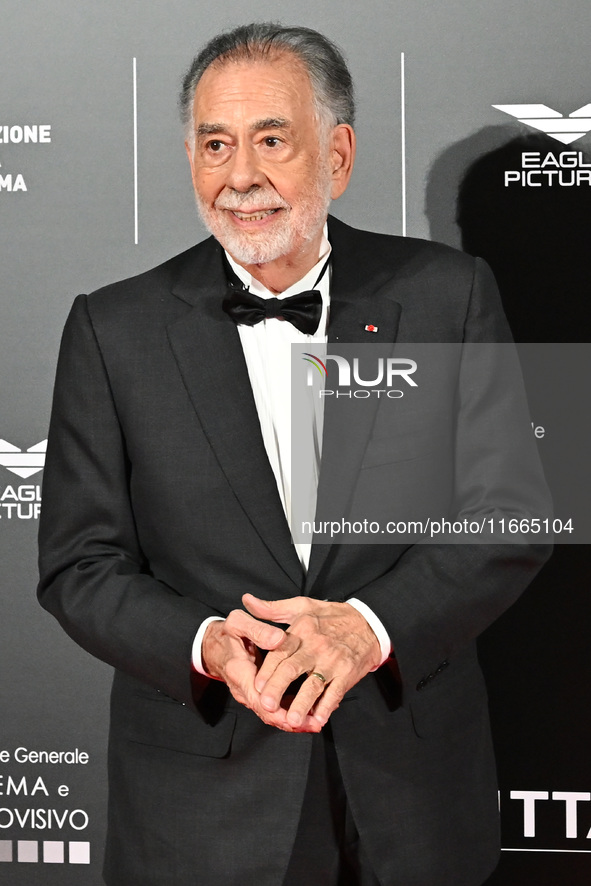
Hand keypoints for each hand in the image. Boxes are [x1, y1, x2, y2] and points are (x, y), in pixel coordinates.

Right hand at [201, 610, 310, 730]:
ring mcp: (251, 694)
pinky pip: (274, 707)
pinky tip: (310, 711)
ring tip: (316, 722)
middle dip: (291, 722)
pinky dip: (290, 710)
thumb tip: (279, 639)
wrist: (217, 646)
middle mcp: (244, 689)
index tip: (297, 714)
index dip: (278, 711)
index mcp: (239, 672)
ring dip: (293, 721)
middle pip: (267, 713)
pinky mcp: (258, 693)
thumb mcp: (238, 624)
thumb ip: (258, 630)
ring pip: (272, 714)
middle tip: (315, 724)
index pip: (258, 699)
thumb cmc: (228, 634)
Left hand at [243, 594, 381, 730]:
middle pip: (293, 670)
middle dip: (277, 689)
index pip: (280, 652)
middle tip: (266, 706)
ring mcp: (333, 661)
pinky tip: (318, 719)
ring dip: (302, 703)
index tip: (256, 685)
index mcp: (302, 630)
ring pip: (313, 685)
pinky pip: (335, 692)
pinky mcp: (347, 673)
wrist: (368, 623)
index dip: (267, 670)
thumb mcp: (301, 606)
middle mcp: (316, 646)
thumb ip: (272, 608)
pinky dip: (326, 707)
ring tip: (291, 720)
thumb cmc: (331, 616)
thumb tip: (247, 601)